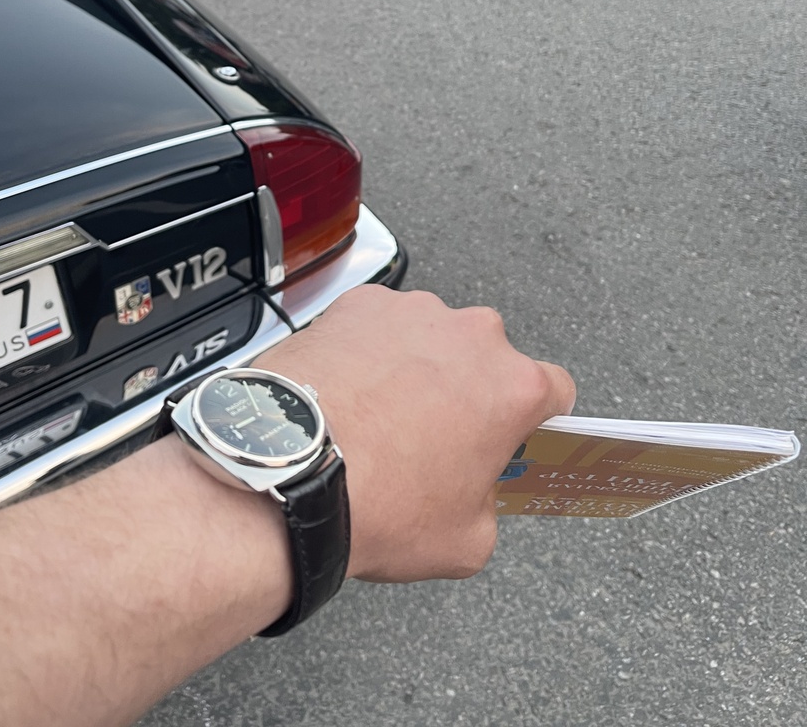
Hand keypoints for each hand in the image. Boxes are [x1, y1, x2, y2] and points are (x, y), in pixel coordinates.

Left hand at [259, 286, 574, 583]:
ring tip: (380, 418)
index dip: (536, 416)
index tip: (514, 434)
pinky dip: (369, 350)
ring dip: (418, 367)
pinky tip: (347, 392)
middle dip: (469, 391)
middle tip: (435, 438)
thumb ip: (489, 506)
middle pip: (487, 358)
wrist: (290, 470)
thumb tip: (473, 493)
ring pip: (431, 338)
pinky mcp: (360, 304)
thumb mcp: (464, 542)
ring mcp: (414, 313)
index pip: (554, 390)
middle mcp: (471, 335)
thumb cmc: (379, 503)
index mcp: (513, 387)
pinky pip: (379, 325)